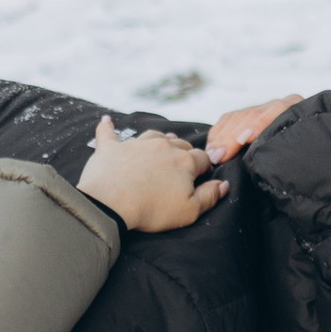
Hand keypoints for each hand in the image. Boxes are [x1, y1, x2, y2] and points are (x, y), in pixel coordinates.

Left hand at [80, 114, 226, 233]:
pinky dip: (107, 126)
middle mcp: (163, 146)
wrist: (111, 202)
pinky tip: (106, 120)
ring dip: (160, 139)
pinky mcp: (111, 148)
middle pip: (179, 144)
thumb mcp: (189, 211)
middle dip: (184, 151)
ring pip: (153, 135)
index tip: (203, 175)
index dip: (205, 167)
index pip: (202, 159)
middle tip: (183, 162)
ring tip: (163, 141)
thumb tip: (224, 184)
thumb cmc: (152, 209)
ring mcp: (136, 144)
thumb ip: (209, 196)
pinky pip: (108, 132)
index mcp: (184, 161)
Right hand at [204, 96, 302, 165]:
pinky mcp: (252, 114)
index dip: (256, 126)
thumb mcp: (304, 154)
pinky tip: (212, 146)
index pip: (274, 113)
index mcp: (298, 111)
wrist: (315, 152)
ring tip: (212, 154)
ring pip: (237, 116)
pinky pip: (229, 119)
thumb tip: (267, 165)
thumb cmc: (311, 157)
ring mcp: (265, 108)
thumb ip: (286, 153)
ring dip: (221, 137)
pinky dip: (218, 132)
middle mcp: (282, 105)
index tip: (242, 139)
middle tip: (218, 155)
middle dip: (231, 136)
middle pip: (251, 115)